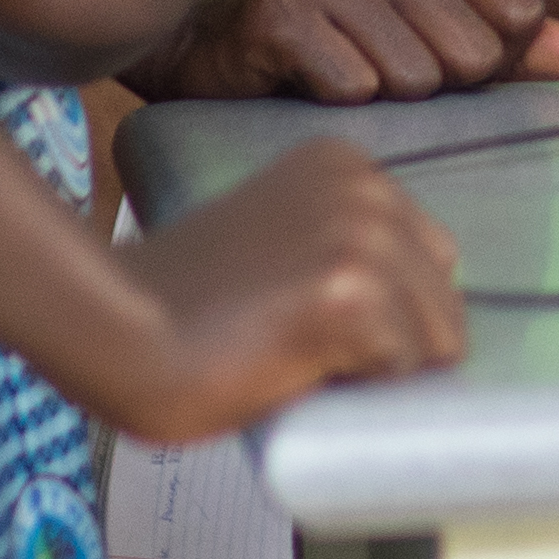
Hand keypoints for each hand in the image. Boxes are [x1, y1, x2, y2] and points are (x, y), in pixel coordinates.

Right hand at [74, 138, 467, 446]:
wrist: (115, 333)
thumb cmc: (178, 306)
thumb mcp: (276, 244)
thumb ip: (338, 252)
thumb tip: (412, 321)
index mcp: (346, 166)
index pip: (428, 258)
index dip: (389, 314)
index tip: (319, 328)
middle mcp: (364, 187)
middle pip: (443, 298)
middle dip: (397, 345)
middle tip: (305, 355)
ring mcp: (360, 235)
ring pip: (436, 339)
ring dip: (380, 374)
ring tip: (298, 363)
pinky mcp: (349, 293)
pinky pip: (405, 369)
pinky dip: (364, 393)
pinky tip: (298, 374)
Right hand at [158, 0, 558, 105]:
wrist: (206, 37)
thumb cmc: (330, 40)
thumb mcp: (423, 31)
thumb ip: (507, 44)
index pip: (521, 12)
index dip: (492, 58)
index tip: (444, 57)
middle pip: (473, 54)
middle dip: (435, 84)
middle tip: (380, 70)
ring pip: (414, 79)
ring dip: (380, 96)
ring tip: (338, 72)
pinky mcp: (283, 15)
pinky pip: (353, 90)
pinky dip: (334, 101)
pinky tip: (303, 80)